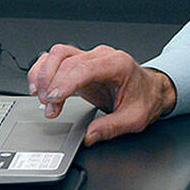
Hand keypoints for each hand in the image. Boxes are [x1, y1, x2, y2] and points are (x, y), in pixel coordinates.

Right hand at [27, 44, 176, 145]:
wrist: (151, 90)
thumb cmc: (145, 99)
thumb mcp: (134, 119)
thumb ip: (111, 127)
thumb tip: (89, 136)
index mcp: (117, 65)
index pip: (84, 68)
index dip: (64, 82)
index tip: (53, 99)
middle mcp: (102, 56)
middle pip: (67, 60)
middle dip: (52, 85)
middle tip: (49, 109)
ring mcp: (90, 57)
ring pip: (58, 54)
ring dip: (44, 74)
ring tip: (41, 97)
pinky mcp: (81, 64)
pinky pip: (57, 58)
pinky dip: (43, 69)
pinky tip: (38, 86)